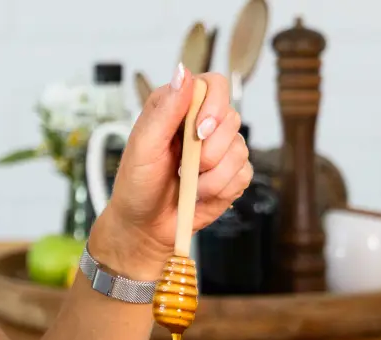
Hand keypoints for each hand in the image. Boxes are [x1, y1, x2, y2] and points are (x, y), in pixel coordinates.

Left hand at [90, 66, 251, 279]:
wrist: (145, 227)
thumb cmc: (137, 185)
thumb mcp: (144, 146)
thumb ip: (164, 110)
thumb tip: (183, 72)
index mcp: (181, 107)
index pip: (215, 85)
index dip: (215, 105)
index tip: (200, 131)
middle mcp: (203, 124)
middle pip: (232, 119)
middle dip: (209, 150)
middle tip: (184, 167)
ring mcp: (220, 152)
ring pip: (240, 150)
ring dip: (212, 176)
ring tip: (188, 184)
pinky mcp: (231, 177)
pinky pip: (243, 176)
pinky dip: (221, 189)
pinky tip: (201, 194)